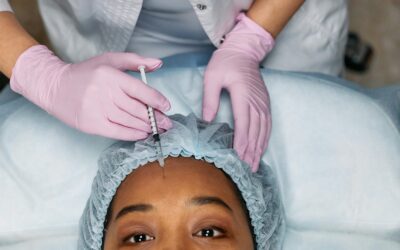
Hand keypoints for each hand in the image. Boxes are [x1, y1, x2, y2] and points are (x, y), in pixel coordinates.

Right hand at [11, 45, 171, 139]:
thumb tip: (159, 64)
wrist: (55, 87)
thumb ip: (135, 61)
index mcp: (111, 75)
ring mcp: (98, 110)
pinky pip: (118, 132)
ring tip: (158, 129)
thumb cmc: (87, 73)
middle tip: (168, 123)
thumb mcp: (109, 60)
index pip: (141, 90)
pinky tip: (143, 134)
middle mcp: (105, 92)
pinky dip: (133, 134)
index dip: (157, 100)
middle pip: (137, 109)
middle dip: (156, 118)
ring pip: (130, 121)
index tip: (167, 106)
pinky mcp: (92, 124)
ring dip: (147, 127)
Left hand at [202, 13, 274, 171]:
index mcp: (243, 94)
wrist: (244, 50)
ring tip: (254, 165)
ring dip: (259, 148)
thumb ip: (210, 99)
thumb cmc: (225, 62)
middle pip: (254, 131)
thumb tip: (207, 121)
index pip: (243, 123)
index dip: (241, 142)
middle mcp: (256, 101)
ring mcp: (263, 102)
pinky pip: (267, 124)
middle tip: (246, 169)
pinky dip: (265, 138)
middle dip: (250, 152)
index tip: (239, 157)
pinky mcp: (265, 102)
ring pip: (263, 130)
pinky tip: (261, 149)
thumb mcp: (212, 77)